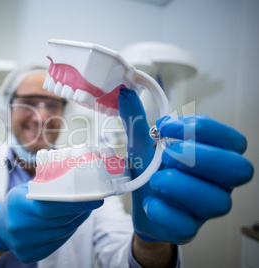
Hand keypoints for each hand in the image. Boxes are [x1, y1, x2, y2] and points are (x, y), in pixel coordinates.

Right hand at [0, 183, 102, 262]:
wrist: (0, 227)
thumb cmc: (17, 203)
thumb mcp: (25, 189)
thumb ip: (47, 186)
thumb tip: (74, 176)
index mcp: (17, 205)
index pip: (50, 206)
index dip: (73, 202)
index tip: (93, 198)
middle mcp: (19, 227)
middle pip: (59, 220)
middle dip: (79, 209)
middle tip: (93, 200)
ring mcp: (24, 244)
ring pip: (62, 232)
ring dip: (77, 219)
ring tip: (86, 208)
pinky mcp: (30, 255)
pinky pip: (58, 242)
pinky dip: (70, 230)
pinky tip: (75, 220)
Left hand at [118, 88, 253, 243]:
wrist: (141, 202)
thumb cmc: (150, 169)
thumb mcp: (143, 143)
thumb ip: (137, 119)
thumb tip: (125, 92)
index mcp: (215, 155)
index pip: (233, 140)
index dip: (203, 129)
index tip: (166, 126)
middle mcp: (219, 181)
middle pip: (238, 169)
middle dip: (199, 157)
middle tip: (167, 154)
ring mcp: (207, 208)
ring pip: (217, 201)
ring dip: (180, 185)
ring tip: (155, 179)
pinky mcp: (189, 230)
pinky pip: (187, 227)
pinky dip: (164, 212)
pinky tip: (150, 202)